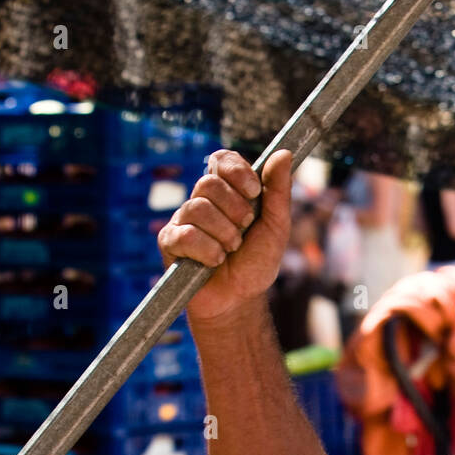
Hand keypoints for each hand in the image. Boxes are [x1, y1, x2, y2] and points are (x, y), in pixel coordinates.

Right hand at [157, 148, 292, 324]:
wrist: (239, 300)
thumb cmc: (255, 263)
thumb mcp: (276, 227)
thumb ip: (279, 192)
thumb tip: (284, 153)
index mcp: (226, 191)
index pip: (221, 159)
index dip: (236, 170)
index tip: (254, 192)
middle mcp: (201, 201)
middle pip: (208, 183)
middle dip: (234, 209)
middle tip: (244, 231)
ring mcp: (183, 220)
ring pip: (198, 209)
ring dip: (223, 234)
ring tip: (231, 251)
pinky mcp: (170, 242)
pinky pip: (186, 235)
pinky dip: (207, 250)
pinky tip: (215, 262)